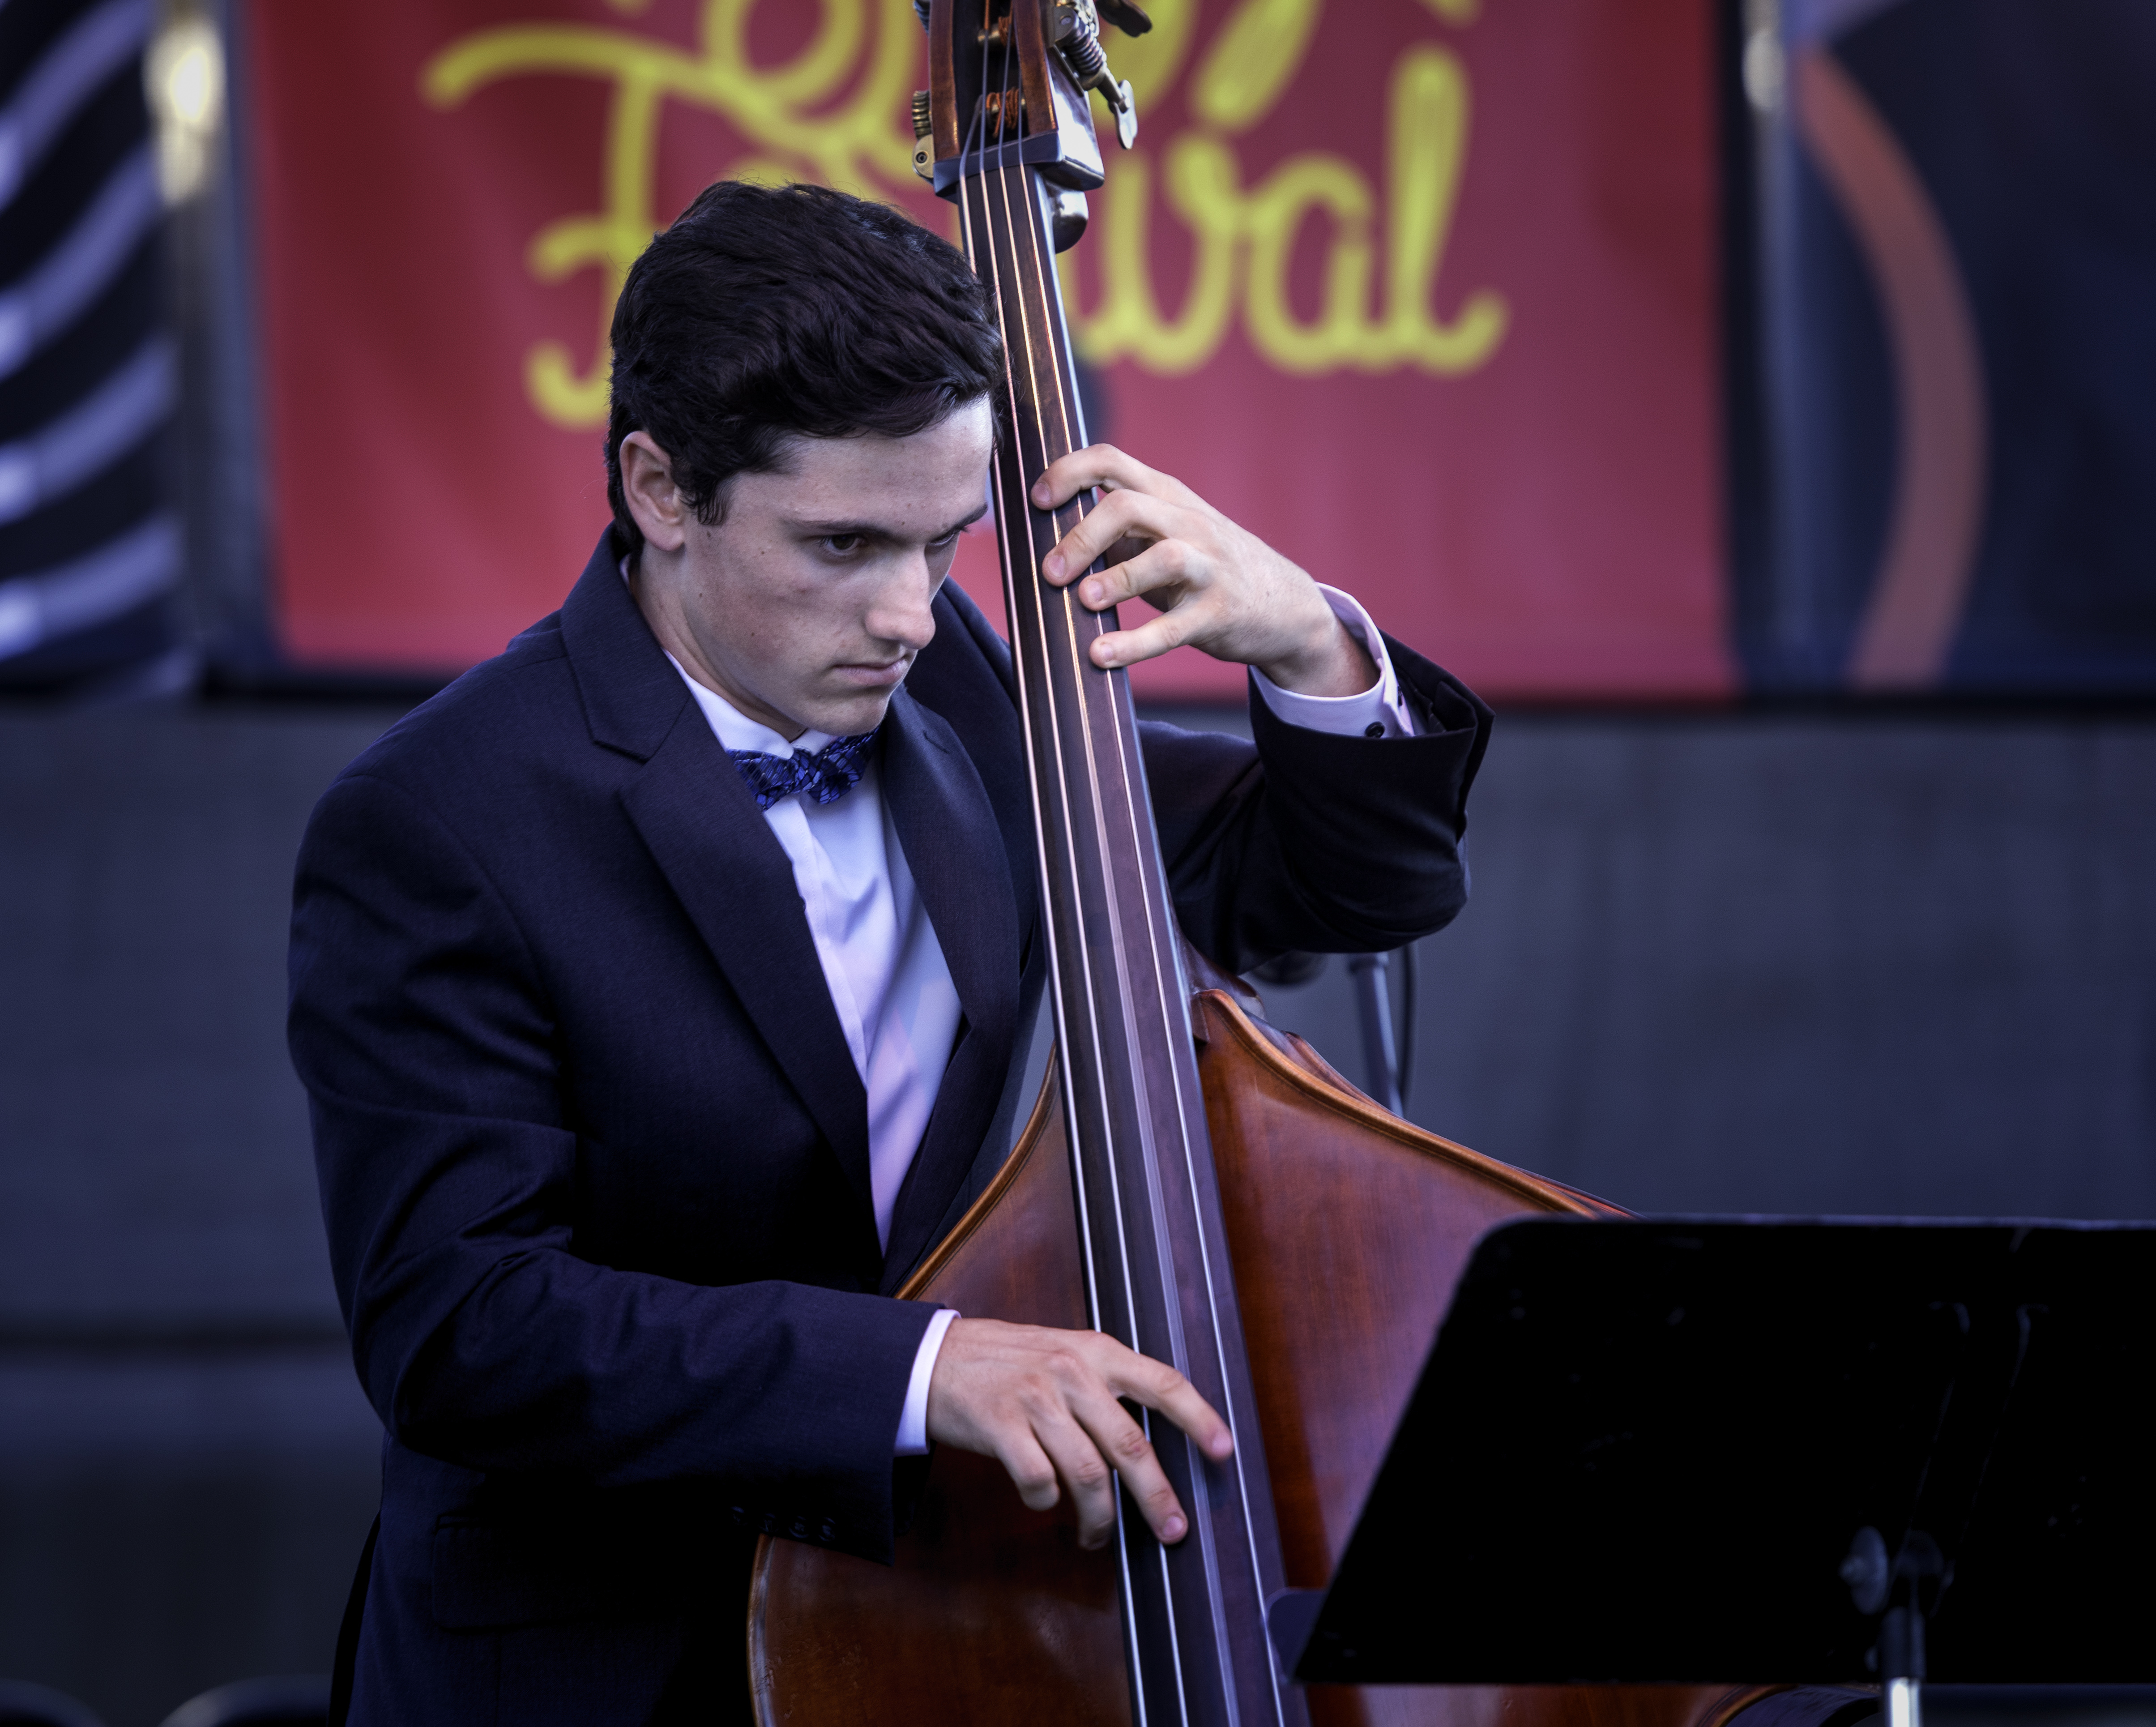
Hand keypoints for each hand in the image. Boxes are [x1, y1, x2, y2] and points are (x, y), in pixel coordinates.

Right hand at [925, 1316, 1233, 1549]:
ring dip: (1100, 1517)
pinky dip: (1047, 1503)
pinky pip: (1040, 1482)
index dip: (1198, 1417)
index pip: (1162, 1381)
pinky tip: (1045, 1502)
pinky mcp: (1000, 1425)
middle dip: (1157, 1496)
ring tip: (1099, 1534)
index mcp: (1096, 1351)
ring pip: (1087, 1474)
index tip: (1223, 1450)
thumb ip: (1107, 1384)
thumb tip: (1151, 1440)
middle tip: (1173, 1530)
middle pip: (1130, 1445)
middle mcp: (1071, 1371)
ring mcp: (1035, 1398)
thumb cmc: (1007, 1362)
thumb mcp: (1065, 1353)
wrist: (935, 1358)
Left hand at [1030, 444, 1376, 695]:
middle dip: (1080, 537)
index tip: (1037, 501)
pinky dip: (1134, 644)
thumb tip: (1049, 540)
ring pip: (1161, 558)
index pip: (1111, 461)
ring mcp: (1208, 566)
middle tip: (1049, 573)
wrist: (1285, 606)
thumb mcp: (1166, 536)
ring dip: (1115, 579)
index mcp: (1166, 496)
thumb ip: (1119, 532)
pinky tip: (1101, 655)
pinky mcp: (1218, 612)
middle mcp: (1187, 522)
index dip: (1067, 473)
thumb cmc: (1206, 569)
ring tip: (1082, 601)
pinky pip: (1173, 628)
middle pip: (1126, 506)